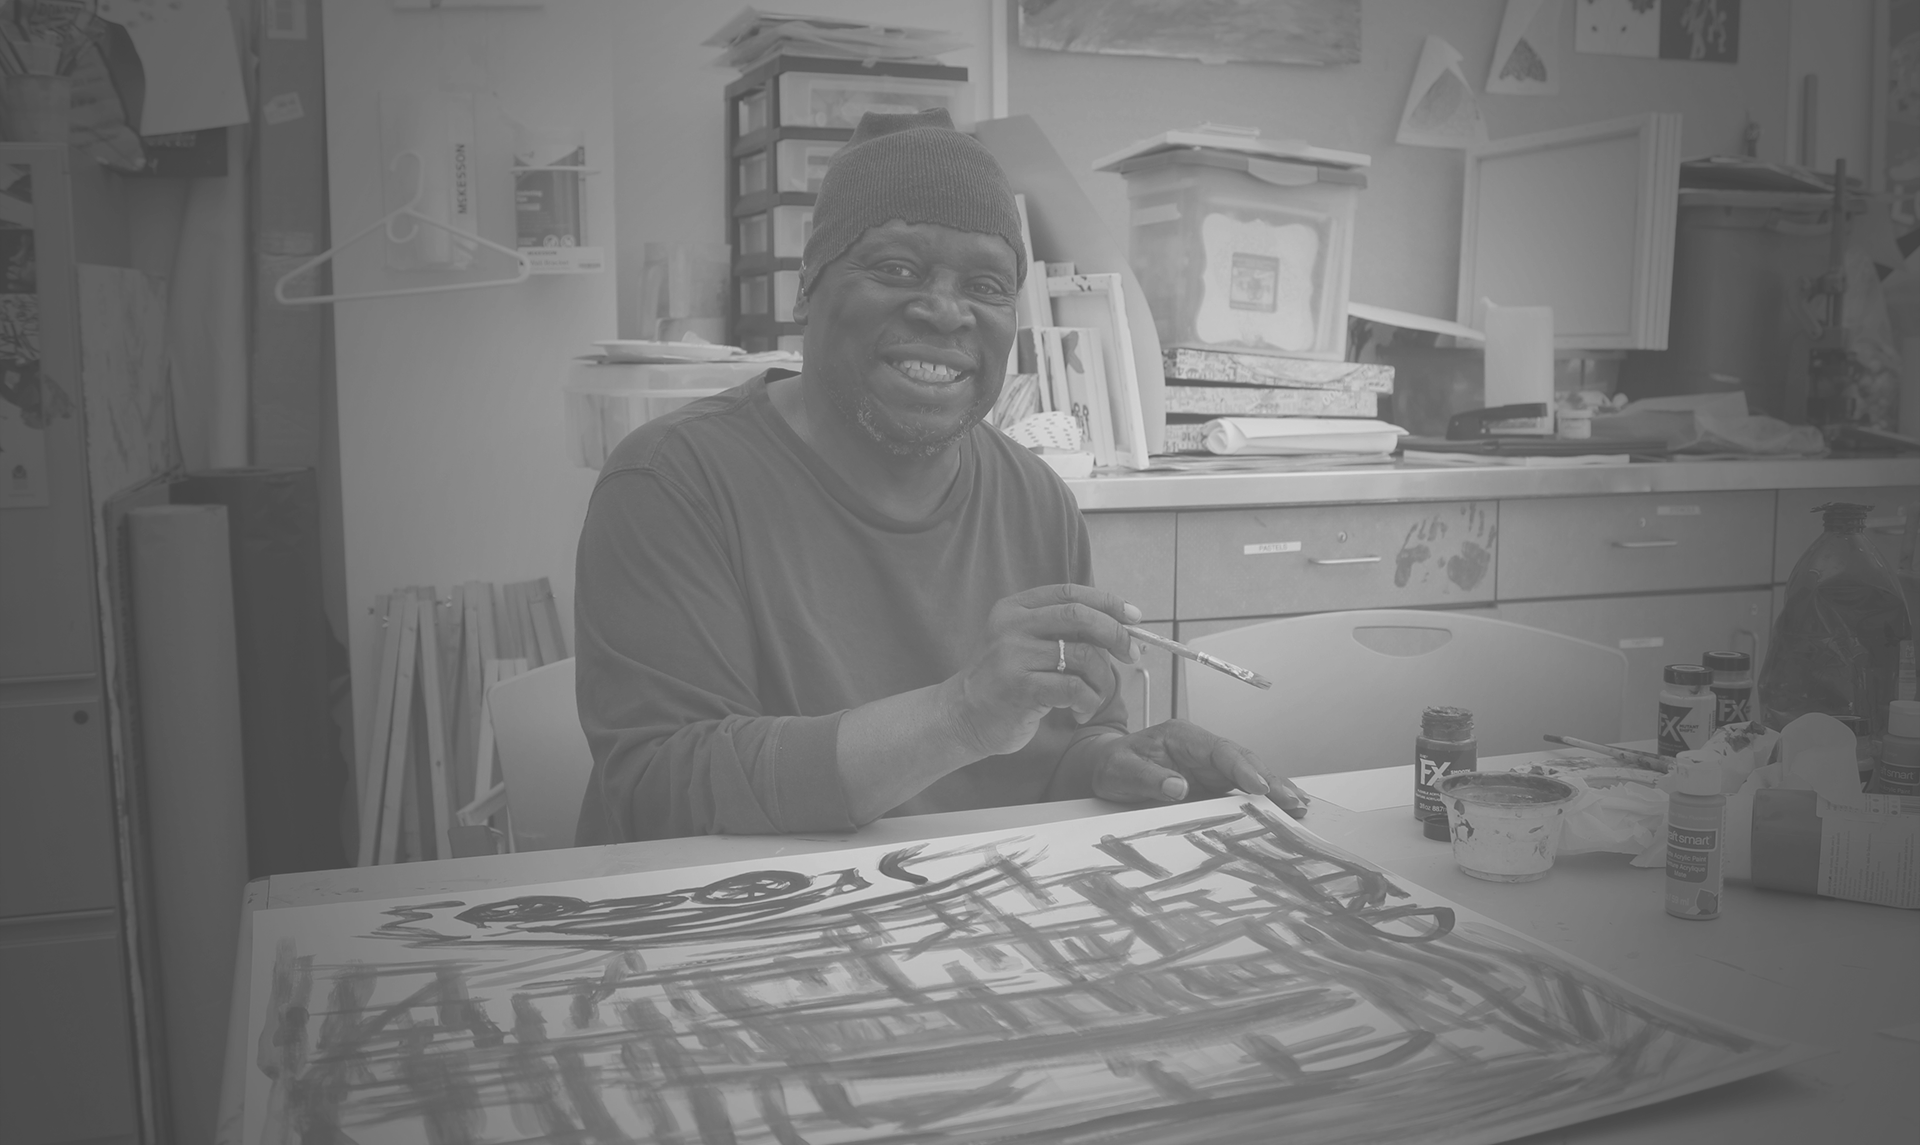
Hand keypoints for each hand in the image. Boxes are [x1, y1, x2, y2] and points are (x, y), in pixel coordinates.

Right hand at [941, 584, 1138, 758]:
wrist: (962, 717)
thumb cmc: (1005, 683)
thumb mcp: (1024, 645)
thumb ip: (1059, 632)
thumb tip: (1120, 628)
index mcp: (1015, 608)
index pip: (1071, 593)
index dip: (1108, 602)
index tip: (1134, 617)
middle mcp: (1012, 626)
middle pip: (1080, 616)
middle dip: (1116, 634)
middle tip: (1132, 654)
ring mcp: (1013, 656)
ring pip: (1083, 656)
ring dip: (1102, 680)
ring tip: (1095, 697)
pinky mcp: (1019, 688)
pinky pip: (1074, 688)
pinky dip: (1088, 702)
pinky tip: (1078, 713)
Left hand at [1087, 719, 1308, 816]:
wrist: (1106, 767)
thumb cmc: (1113, 765)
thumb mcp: (1121, 771)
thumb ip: (1148, 778)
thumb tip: (1178, 788)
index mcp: (1183, 736)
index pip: (1220, 750)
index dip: (1243, 768)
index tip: (1261, 787)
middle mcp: (1202, 749)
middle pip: (1244, 760)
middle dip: (1271, 780)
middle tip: (1295, 802)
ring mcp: (1209, 765)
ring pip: (1248, 775)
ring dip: (1274, 790)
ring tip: (1300, 808)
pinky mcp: (1211, 782)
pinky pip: (1240, 789)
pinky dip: (1262, 799)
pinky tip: (1283, 810)